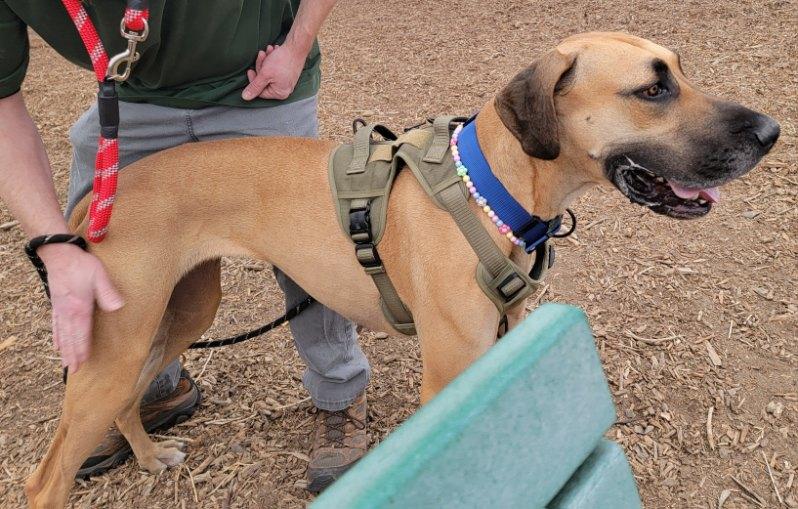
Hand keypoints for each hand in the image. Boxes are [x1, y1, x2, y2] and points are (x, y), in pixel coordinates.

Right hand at [38, 243, 123, 372]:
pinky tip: (56, 345)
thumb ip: (108, 292)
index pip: (82, 334)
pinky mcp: (56, 305)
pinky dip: (57, 337)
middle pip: (70, 338)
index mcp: (79, 308)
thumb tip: (118, 306)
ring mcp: (60, 309)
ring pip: (62, 335)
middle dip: (73, 355)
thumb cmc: (81, 264)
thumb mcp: (99, 275)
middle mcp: (67, 312)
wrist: (59, 254)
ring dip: (65, 350)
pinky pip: (56, 326)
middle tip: (75, 370)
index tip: (83, 362)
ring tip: (66, 364)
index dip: (82, 349)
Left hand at [242, 44, 305, 100]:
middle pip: (264, 82)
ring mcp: (287, 81)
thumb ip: (255, 87)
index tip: (250, 70)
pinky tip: (273, 51)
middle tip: (261, 55)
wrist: (296, 47)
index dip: (253, 80)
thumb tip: (245, 97)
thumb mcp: (265, 74)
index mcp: (280, 93)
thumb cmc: (283, 61)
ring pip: (268, 73)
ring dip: (266, 61)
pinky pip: (275, 69)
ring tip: (269, 51)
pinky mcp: (288, 73)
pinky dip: (272, 60)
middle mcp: (285, 89)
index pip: (260, 91)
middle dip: (261, 67)